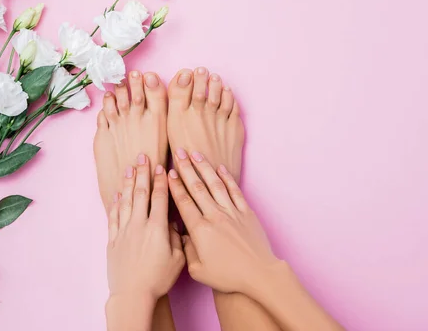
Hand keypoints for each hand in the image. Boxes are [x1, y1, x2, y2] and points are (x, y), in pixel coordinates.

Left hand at [107, 154, 184, 300]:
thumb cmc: (158, 279)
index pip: (159, 198)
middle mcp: (139, 225)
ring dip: (128, 183)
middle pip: (140, 193)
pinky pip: (113, 217)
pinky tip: (117, 194)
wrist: (132, 294)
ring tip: (129, 167)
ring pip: (126, 201)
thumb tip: (175, 224)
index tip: (161, 166)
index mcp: (157, 228)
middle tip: (143, 156)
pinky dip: (115, 203)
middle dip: (142, 173)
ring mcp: (124, 231)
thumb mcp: (178, 260)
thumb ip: (178, 239)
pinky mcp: (113, 240)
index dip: (161, 181)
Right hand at [168, 148, 280, 294]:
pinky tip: (220, 168)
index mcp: (200, 229)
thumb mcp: (198, 271)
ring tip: (196, 153)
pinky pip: (235, 191)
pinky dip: (227, 178)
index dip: (175, 186)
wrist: (259, 273)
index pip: (184, 202)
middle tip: (178, 152)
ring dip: (204, 168)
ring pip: (215, 184)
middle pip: (197, 187)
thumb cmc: (228, 276)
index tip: (168, 173)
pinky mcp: (246, 213)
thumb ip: (187, 251)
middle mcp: (214, 216)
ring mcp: (232, 212)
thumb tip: (182, 237)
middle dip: (186, 168)